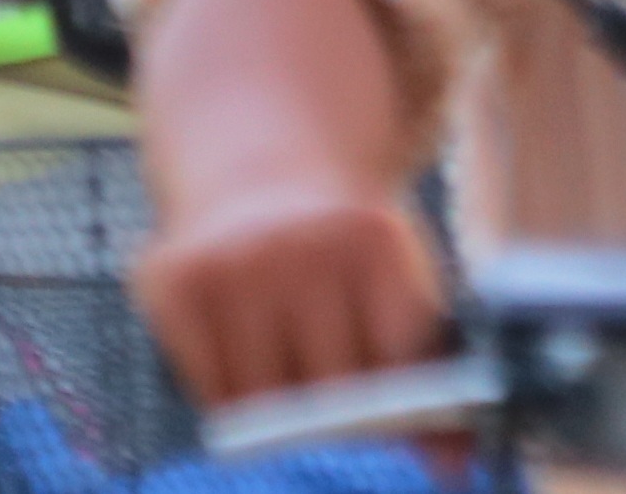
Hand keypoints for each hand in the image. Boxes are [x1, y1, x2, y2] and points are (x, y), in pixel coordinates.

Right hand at [132, 180, 450, 413]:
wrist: (262, 163)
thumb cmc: (347, 255)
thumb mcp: (399, 288)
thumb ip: (429, 378)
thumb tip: (455, 473)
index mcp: (372, 237)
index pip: (396, 371)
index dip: (398, 405)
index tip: (392, 407)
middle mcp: (297, 243)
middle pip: (330, 395)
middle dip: (339, 415)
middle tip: (337, 397)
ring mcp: (227, 261)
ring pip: (264, 404)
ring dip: (279, 413)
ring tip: (291, 369)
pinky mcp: (171, 281)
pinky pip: (211, 392)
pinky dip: (231, 397)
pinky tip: (245, 354)